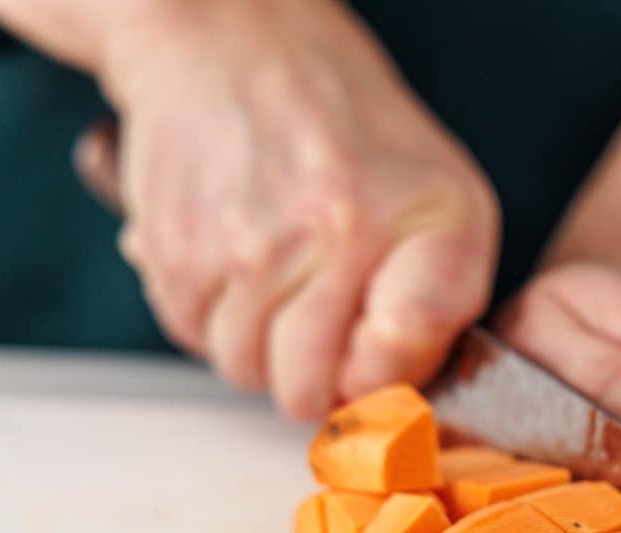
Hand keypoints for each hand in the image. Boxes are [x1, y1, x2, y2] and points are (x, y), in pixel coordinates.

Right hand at [76, 0, 497, 417]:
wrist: (237, 47)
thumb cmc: (353, 135)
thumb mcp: (446, 203)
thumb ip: (440, 306)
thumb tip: (392, 397)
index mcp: (419, 224)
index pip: (395, 366)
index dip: (381, 379)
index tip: (373, 351)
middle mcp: (332, 235)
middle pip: (306, 391)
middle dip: (315, 372)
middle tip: (322, 315)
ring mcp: (245, 246)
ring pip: (245, 372)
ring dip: (259, 344)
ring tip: (280, 275)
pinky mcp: (174, 249)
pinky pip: (190, 337)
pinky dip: (211, 315)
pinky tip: (235, 260)